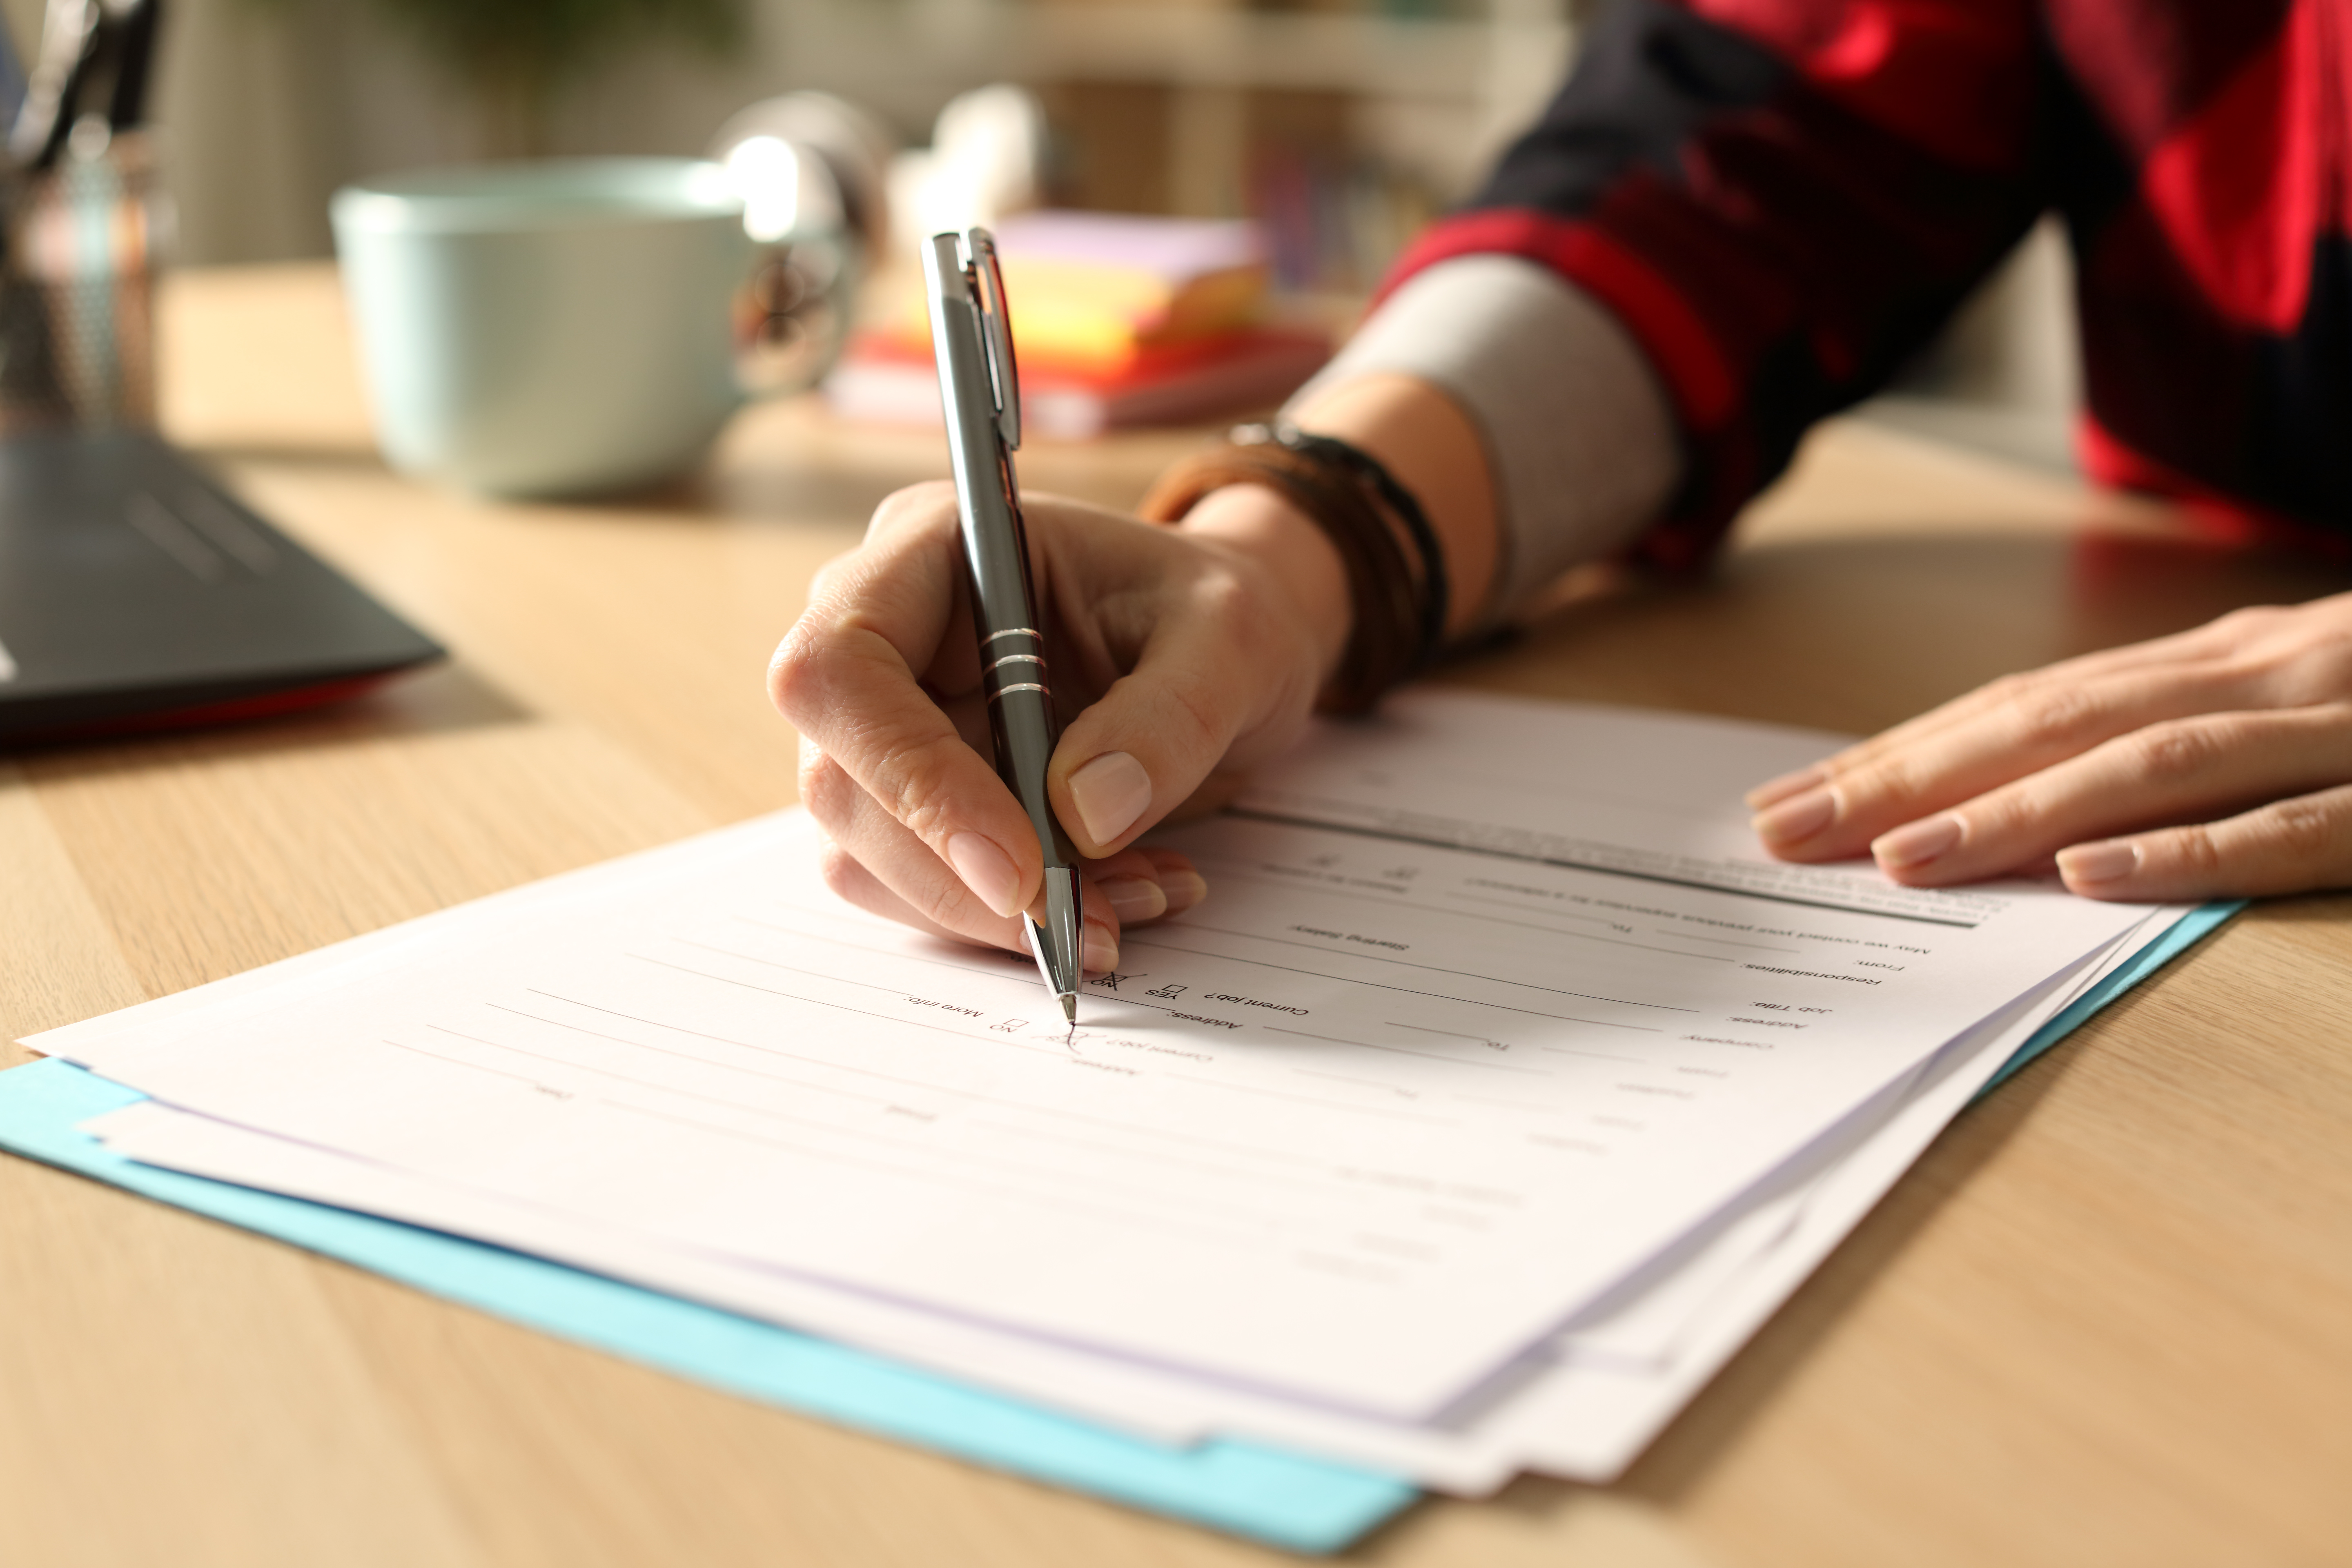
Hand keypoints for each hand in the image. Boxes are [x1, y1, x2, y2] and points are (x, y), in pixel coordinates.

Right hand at [770, 481, 1347, 967]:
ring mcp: (886, 725)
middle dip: (961, 878)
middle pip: (839, 783)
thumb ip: (1171, 717)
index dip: (909, 776)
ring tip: (1134, 901)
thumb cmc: (1220, 616)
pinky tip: (1115, 897)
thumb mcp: (1234, 640)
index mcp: (932, 550)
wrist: (1228, 653)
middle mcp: (885, 636)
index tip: (1016, 868)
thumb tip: (1085, 816)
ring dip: (992, 914)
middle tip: (1090, 924)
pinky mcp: (913, 800)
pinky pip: (921, 889)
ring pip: (865, 857)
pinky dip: (1010, 921)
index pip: (840, 666)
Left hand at [1745, 595, 2351, 900]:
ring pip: (2147, 769)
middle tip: (1786, 833)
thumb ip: (2176, 732)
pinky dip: (2191, 852)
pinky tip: (2095, 876)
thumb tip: (2032, 795)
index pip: (2026, 704)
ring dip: (2014, 813)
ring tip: (1900, 857)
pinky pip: (2292, 828)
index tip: (1789, 800)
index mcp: (2226, 660)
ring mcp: (2343, 732)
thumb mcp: (2287, 698)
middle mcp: (2265, 676)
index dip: (1902, 750)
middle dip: (1909, 778)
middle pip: (2051, 724)